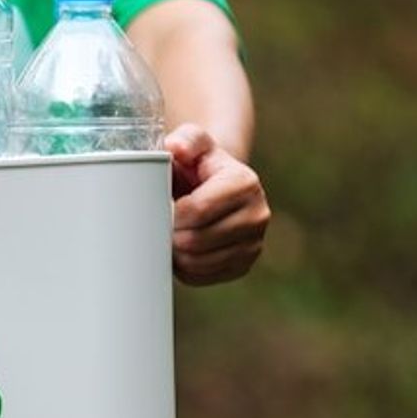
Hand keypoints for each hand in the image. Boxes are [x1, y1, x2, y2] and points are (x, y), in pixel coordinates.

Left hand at [167, 124, 269, 285]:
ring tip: (168, 235)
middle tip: (159, 224)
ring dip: (174, 253)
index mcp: (245, 183)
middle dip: (169, 234)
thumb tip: (176, 148)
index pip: (197, 210)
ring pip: (197, 263)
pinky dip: (184, 268)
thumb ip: (185, 140)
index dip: (170, 213)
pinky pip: (202, 277)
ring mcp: (253, 244)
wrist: (212, 188)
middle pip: (195, 240)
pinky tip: (180, 250)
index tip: (160, 206)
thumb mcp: (192, 143)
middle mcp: (258, 215)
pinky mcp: (242, 266)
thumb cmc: (197, 164)